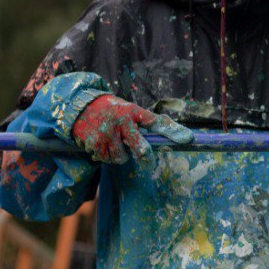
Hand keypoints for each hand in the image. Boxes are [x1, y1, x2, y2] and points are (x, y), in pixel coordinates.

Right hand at [71, 94, 193, 163]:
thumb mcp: (130, 110)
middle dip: (145, 157)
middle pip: (140, 148)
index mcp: (133, 111)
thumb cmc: (114, 111)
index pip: (157, 122)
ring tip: (114, 143)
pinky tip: (102, 145)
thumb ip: (149, 122)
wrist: (80, 107)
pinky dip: (106, 156)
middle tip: (146, 161)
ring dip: (120, 155)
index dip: (173, 131)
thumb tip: (179, 135)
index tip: (188, 139)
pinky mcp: (94, 144)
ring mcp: (107, 133)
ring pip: (122, 158)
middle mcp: (121, 121)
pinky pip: (107, 160)